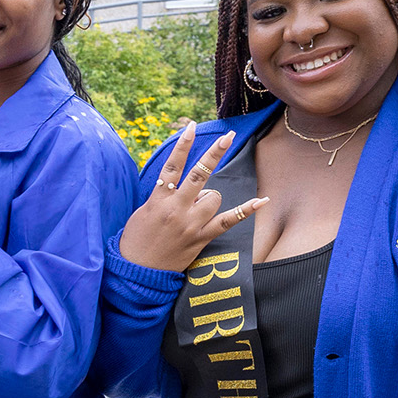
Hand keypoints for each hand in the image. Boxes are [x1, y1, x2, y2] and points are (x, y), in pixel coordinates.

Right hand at [119, 125, 269, 271]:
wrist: (136, 271)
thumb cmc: (136, 239)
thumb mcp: (143, 211)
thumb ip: (163, 195)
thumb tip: (184, 184)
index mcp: (158, 199)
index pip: (172, 166)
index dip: (182, 145)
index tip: (191, 127)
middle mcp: (175, 208)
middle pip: (199, 173)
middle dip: (215, 153)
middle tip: (228, 136)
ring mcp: (190, 223)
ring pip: (214, 197)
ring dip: (208, 199)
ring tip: (194, 213)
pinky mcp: (201, 238)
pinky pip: (228, 221)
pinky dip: (245, 211)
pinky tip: (261, 201)